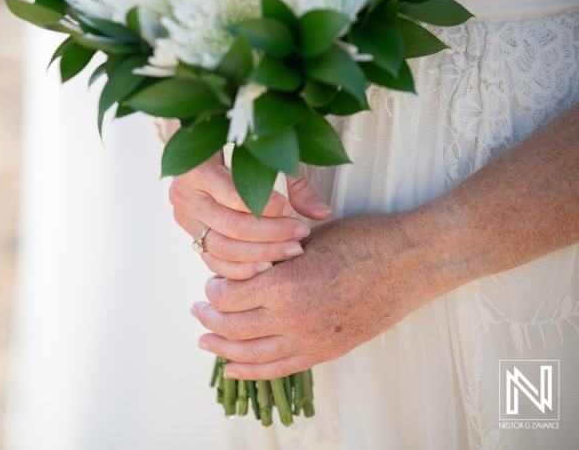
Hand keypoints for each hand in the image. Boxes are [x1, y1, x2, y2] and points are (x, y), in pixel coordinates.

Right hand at [169, 150, 332, 279]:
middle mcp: (185, 197)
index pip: (235, 196)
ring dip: (261, 254)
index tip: (289, 209)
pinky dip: (242, 269)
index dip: (267, 207)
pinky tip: (267, 267)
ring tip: (290, 250)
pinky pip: (215, 262)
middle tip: (299, 233)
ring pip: (223, 249)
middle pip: (231, 226)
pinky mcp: (193, 238)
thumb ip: (294, 184)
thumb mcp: (264, 158)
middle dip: (271, 234)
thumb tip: (322, 213)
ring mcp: (186, 221)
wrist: (201, 154)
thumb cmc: (235, 151)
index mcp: (196, 170)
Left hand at [191, 213, 452, 379]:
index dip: (213, 290)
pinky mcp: (328, 351)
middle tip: (198, 311)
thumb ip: (273, 257)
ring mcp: (312, 340)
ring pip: (252, 355)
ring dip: (223, 349)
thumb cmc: (363, 240)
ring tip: (206, 341)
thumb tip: (244, 266)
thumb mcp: (309, 239)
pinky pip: (280, 369)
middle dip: (209, 319)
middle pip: (233, 328)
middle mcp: (294, 318)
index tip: (210, 283)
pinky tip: (233, 368)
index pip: (228, 297)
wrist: (412, 261)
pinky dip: (252, 371)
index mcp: (285, 284)